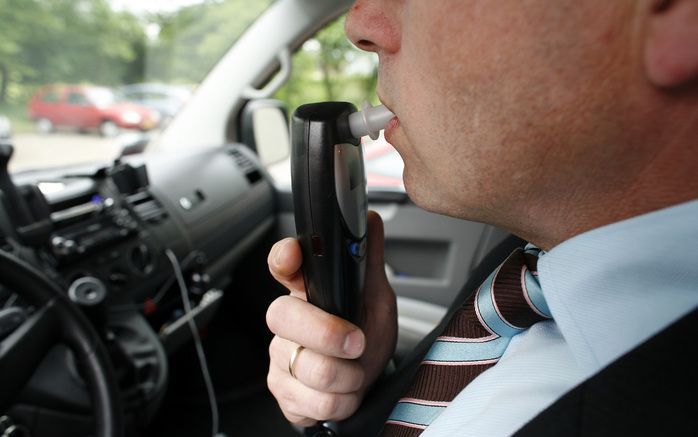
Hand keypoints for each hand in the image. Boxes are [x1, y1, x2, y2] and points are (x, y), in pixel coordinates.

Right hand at [266, 211, 396, 425]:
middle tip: (357, 341)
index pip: (282, 265)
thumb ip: (369, 263)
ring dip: (347, 375)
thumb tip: (369, 219)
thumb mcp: (376, 299)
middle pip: (284, 317)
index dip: (283, 258)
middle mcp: (288, 321)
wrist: (364, 383)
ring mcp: (280, 356)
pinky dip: (341, 401)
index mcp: (308, 292)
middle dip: (327, 333)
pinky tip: (345, 392)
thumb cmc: (365, 336)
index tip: (292, 254)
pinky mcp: (282, 391)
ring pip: (307, 367)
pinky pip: (310, 401)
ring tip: (356, 370)